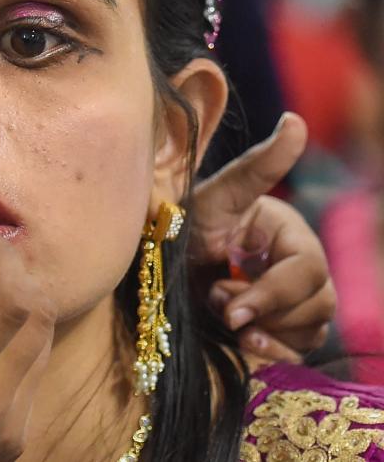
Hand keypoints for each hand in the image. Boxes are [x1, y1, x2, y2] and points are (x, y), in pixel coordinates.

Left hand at [190, 112, 335, 361]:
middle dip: (268, 311)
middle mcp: (300, 267)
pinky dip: (275, 352)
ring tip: (224, 318)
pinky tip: (246, 344)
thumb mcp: (213, 196)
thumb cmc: (183, 223)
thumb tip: (294, 121)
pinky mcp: (280, 326)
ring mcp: (294, 300)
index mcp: (291, 235)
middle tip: (219, 306)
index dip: (273, 292)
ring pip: (313, 327)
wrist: (153, 264)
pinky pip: (300, 350)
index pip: (308, 271)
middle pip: (319, 303)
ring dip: (269, 331)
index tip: (229, 305)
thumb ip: (258, 166)